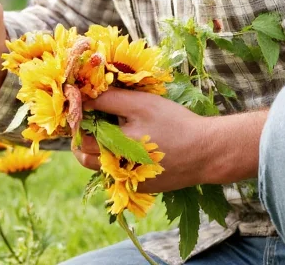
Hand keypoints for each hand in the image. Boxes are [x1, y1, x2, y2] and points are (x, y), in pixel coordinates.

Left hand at [73, 88, 254, 192]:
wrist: (206, 152)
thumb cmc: (173, 123)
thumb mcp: (140, 104)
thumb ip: (109, 100)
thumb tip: (85, 98)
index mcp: (111, 149)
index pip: (79, 137)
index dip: (77, 119)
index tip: (82, 105)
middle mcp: (115, 171)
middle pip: (85, 156)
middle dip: (83, 136)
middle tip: (93, 117)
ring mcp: (128, 183)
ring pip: (100, 166)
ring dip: (99, 148)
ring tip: (113, 128)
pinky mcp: (141, 187)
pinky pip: (118, 172)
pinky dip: (117, 157)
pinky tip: (133, 141)